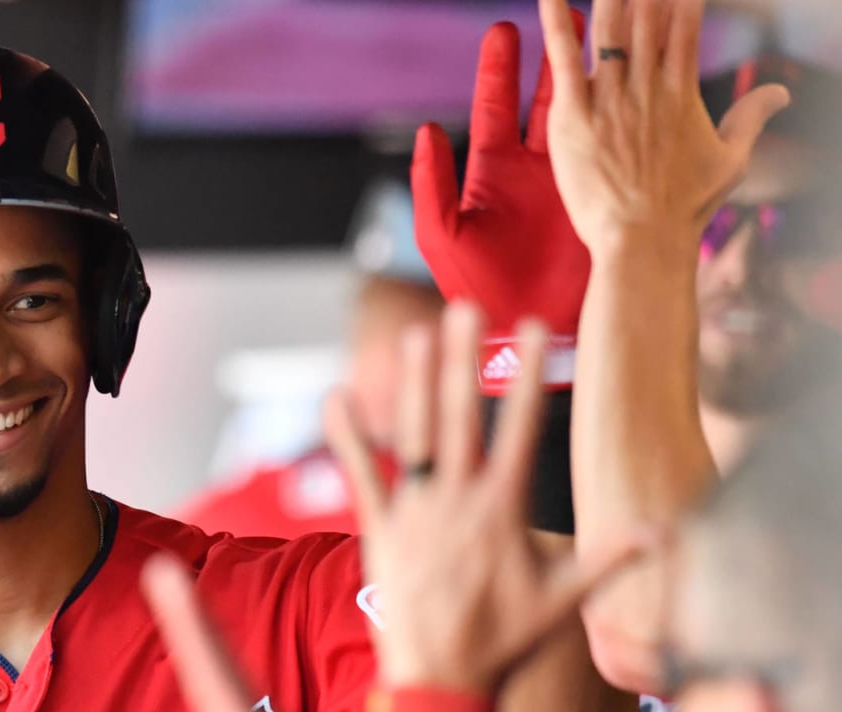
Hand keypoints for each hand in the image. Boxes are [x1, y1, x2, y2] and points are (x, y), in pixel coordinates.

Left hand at [326, 306, 641, 691]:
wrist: (439, 683)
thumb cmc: (503, 643)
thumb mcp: (562, 603)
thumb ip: (606, 560)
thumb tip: (663, 533)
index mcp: (501, 510)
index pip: (517, 429)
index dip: (525, 376)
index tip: (532, 329)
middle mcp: (456, 501)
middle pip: (459, 417)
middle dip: (461, 360)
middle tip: (464, 309)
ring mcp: (414, 512)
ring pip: (412, 435)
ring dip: (412, 384)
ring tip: (414, 334)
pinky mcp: (377, 529)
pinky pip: (360, 475)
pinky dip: (347, 437)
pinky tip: (336, 396)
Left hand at [412, 16, 589, 393]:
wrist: (520, 331)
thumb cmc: (474, 288)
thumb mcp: (442, 234)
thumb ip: (431, 183)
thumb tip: (427, 130)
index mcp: (491, 172)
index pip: (494, 106)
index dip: (498, 69)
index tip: (505, 29)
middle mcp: (532, 170)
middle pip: (545, 99)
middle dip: (556, 57)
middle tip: (567, 13)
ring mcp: (568, 182)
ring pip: (583, 118)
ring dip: (594, 79)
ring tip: (605, 37)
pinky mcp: (595, 200)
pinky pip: (609, 154)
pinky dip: (620, 121)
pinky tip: (632, 88)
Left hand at [538, 0, 788, 250]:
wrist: (644, 241)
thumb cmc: (686, 209)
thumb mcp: (731, 161)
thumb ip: (752, 118)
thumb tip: (782, 91)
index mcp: (682, 94)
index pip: (684, 28)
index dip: (680, 0)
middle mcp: (647, 90)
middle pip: (646, 22)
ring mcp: (610, 101)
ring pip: (609, 33)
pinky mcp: (574, 118)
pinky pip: (563, 62)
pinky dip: (555, 26)